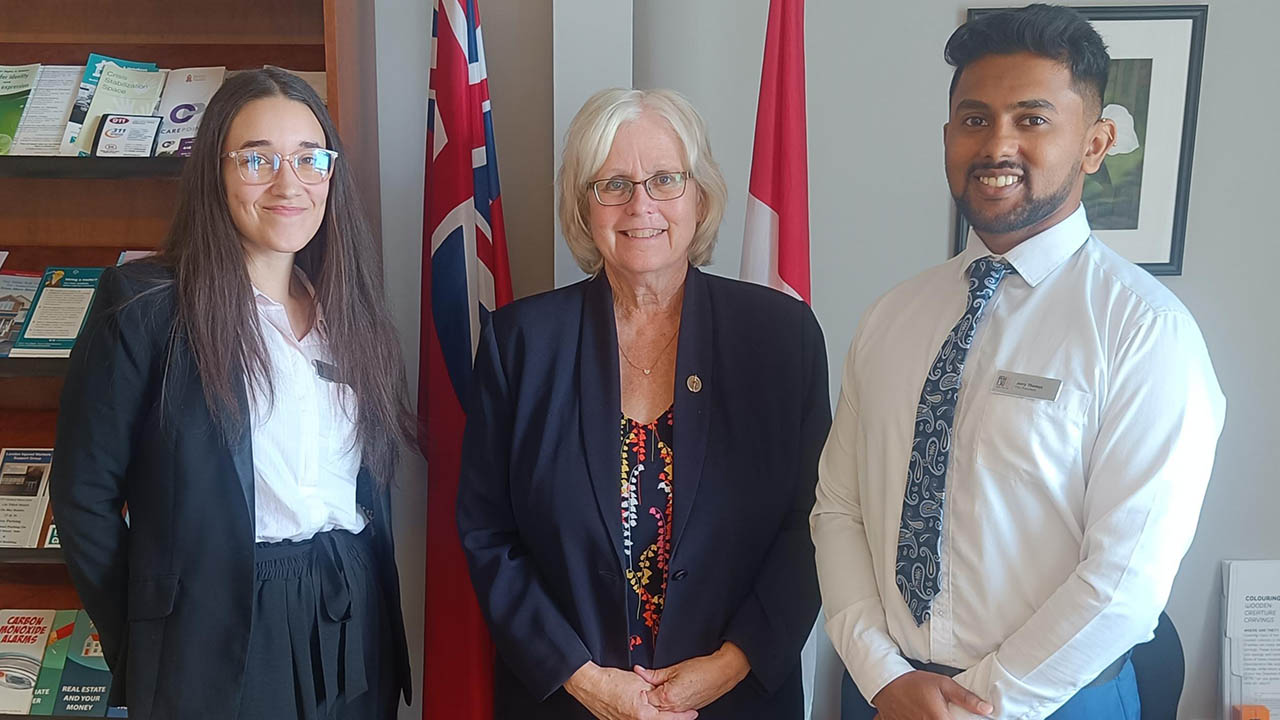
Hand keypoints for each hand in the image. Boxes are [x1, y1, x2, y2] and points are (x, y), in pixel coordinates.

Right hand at [564, 661, 698, 719]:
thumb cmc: (610, 681)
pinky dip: (645, 716)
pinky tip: (647, 710)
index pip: (669, 719)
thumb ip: (655, 690)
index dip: (683, 716)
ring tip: (665, 710)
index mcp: (642, 715)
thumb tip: (666, 695)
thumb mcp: (639, 682)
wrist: (589, 684)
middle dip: (672, 717)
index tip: (692, 713)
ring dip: (658, 716)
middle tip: (683, 713)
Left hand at [634, 641, 750, 711]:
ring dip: (661, 700)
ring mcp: (682, 710)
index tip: (642, 681)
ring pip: (663, 709)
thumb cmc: (702, 669)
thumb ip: (653, 674)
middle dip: (650, 696)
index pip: (645, 697)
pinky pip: (674, 709)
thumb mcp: (674, 668)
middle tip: (654, 683)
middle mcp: (674, 708)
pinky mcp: (689, 709)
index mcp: (667, 697)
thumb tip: (640, 671)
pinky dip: (671, 702)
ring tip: (667, 686)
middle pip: (653, 706)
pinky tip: (674, 692)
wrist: (722, 672)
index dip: (643, 688)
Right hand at [870, 670, 992, 719]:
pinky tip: (921, 715)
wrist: (887, 682)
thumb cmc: (913, 682)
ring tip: (930, 712)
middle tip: (943, 712)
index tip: (960, 717)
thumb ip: (966, 698)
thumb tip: (986, 708)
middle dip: (949, 719)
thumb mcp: (943, 684)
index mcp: (938, 719)